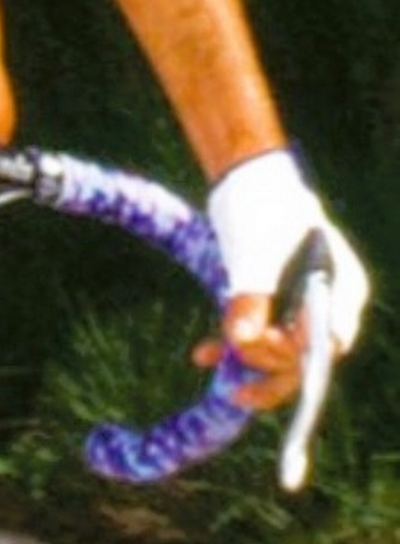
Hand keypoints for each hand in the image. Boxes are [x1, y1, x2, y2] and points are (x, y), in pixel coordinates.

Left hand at [202, 149, 368, 408]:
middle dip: (263, 364)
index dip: (290, 359)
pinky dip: (232, 343)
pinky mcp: (274, 302)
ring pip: (277, 349)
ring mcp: (302, 302)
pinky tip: (202, 353)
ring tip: (210, 357)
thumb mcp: (254, 255)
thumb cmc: (261, 209)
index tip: (256, 355)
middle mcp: (329, 301)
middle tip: (230, 363)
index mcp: (342, 289)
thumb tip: (242, 338)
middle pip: (303, 354)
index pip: (325, 346)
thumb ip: (251, 297)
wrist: (246, 179)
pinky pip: (259, 334)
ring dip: (243, 359)